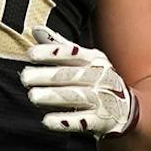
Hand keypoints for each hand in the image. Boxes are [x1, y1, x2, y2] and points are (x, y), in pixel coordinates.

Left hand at [21, 26, 135, 136]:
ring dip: (53, 96)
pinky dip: (64, 121)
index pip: (72, 53)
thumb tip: (36, 30)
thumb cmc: (95, 79)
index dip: (51, 53)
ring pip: (75, 96)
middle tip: (24, 77)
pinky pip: (81, 121)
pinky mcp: (101, 121)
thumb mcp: (83, 60)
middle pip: (70, 75)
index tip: (30, 54)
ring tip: (32, 96)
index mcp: (95, 59)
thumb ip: (59, 46)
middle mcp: (100, 77)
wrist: (125, 110)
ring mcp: (102, 99)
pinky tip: (47, 121)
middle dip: (46, 75)